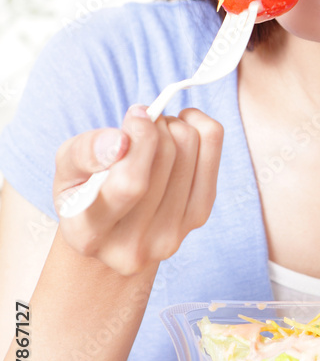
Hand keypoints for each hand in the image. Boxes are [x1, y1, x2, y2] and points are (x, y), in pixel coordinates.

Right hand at [54, 104, 223, 274]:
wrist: (114, 228)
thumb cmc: (84, 190)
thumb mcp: (66, 169)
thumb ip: (84, 152)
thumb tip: (121, 141)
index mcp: (89, 235)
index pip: (130, 184)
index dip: (140, 140)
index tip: (136, 114)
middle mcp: (133, 246)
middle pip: (166, 158)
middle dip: (155, 124)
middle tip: (141, 120)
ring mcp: (171, 235)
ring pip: (190, 150)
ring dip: (174, 126)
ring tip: (155, 131)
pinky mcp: (198, 217)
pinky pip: (213, 151)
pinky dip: (200, 127)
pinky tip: (181, 128)